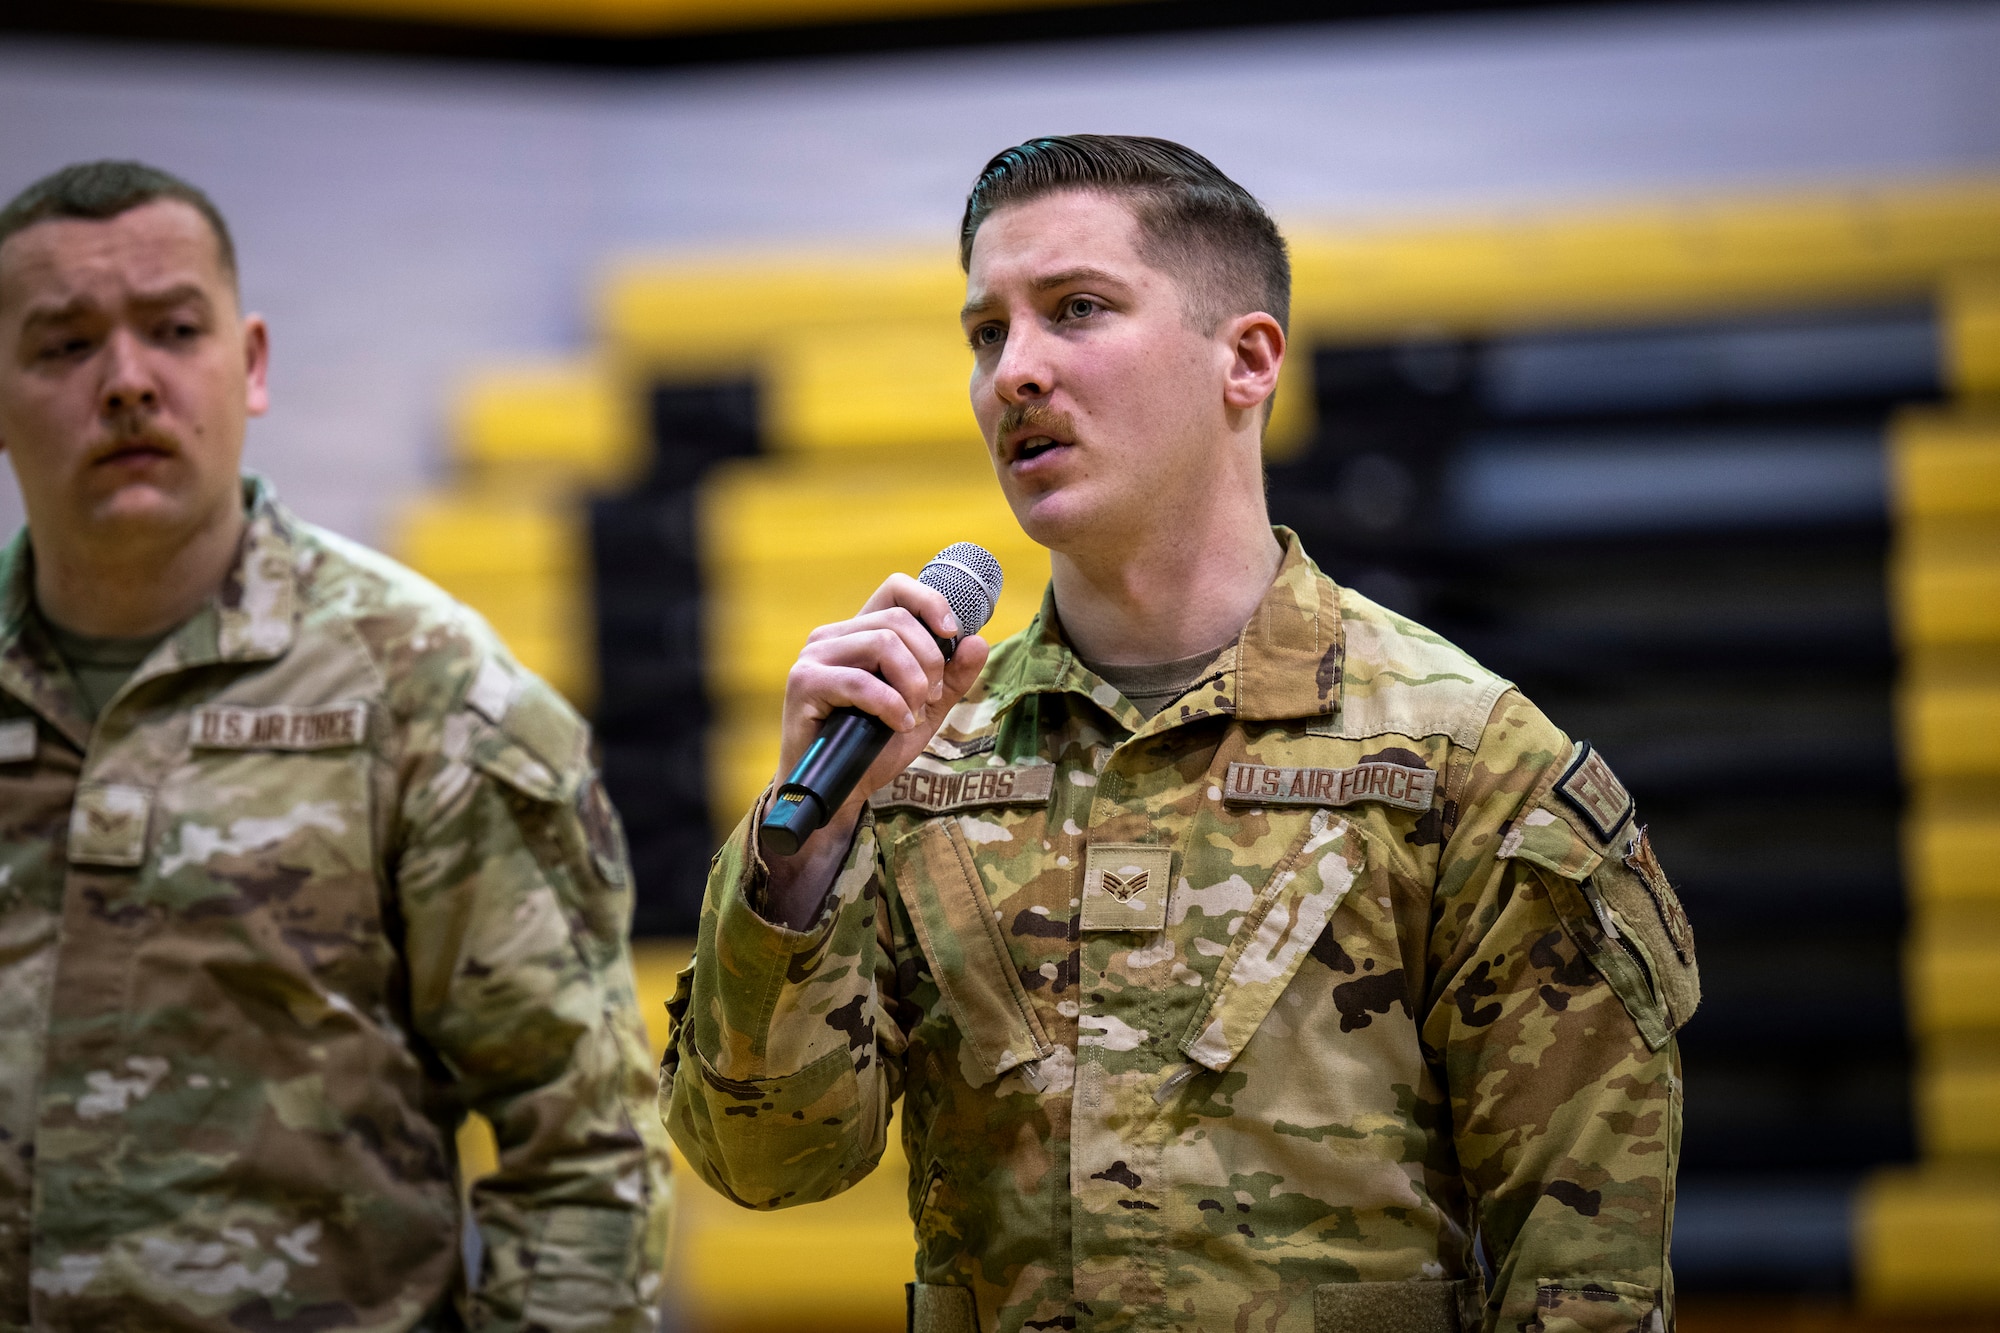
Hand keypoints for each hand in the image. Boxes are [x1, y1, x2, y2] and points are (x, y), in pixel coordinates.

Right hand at [760, 574, 990, 927]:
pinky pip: (861, 682)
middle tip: (930, 699)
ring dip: (912, 684)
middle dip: (929, 662)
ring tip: (912, 714)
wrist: (839, 792)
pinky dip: (891, 705)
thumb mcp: (925, 710)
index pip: (895, 589)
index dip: (930, 602)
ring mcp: (814, 657)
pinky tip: (898, 724)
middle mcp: (833, 636)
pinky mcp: (804, 684)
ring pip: (882, 645)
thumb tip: (978, 641)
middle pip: (898, 622)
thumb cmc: (874, 748)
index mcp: (859, 633)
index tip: (952, 633)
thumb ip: (953, 677)